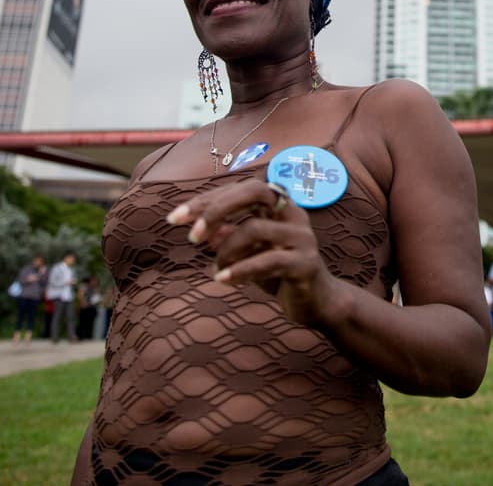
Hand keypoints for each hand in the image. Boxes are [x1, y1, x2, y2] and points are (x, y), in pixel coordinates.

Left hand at [166, 182, 339, 326]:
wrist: (317, 303)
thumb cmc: (279, 273)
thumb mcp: (248, 253)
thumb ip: (229, 237)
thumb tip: (205, 230)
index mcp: (279, 206)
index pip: (240, 189)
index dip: (206, 200)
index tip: (174, 219)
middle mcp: (294, 214)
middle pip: (255, 191)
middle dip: (217, 208)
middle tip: (192, 236)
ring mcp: (302, 238)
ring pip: (255, 228)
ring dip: (226, 250)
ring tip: (217, 270)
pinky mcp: (306, 263)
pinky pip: (268, 261)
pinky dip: (240, 270)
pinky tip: (222, 280)